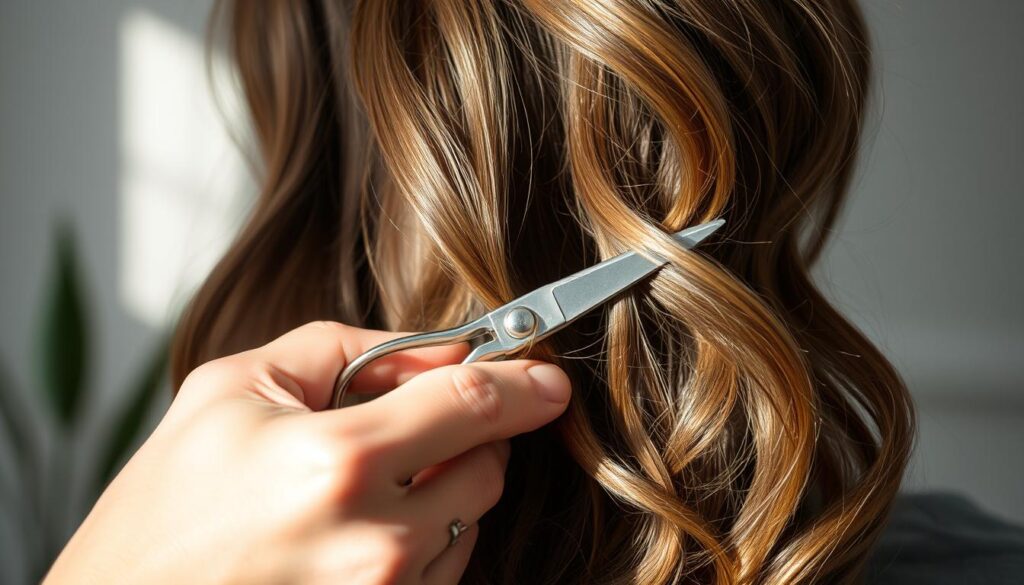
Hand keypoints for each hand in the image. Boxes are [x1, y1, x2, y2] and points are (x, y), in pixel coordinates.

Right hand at [43, 321, 571, 584]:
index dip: (521, 384)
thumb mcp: (237, 387)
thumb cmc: (165, 501)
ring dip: (439, 492)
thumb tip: (442, 348)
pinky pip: (441, 574)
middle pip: (486, 470)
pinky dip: (422, 541)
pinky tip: (358, 531)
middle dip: (469, 438)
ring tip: (359, 488)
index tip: (546, 379)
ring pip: (467, 524)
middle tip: (416, 425)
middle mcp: (375, 543)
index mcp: (337, 462)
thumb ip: (348, 349)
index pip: (471, 406)